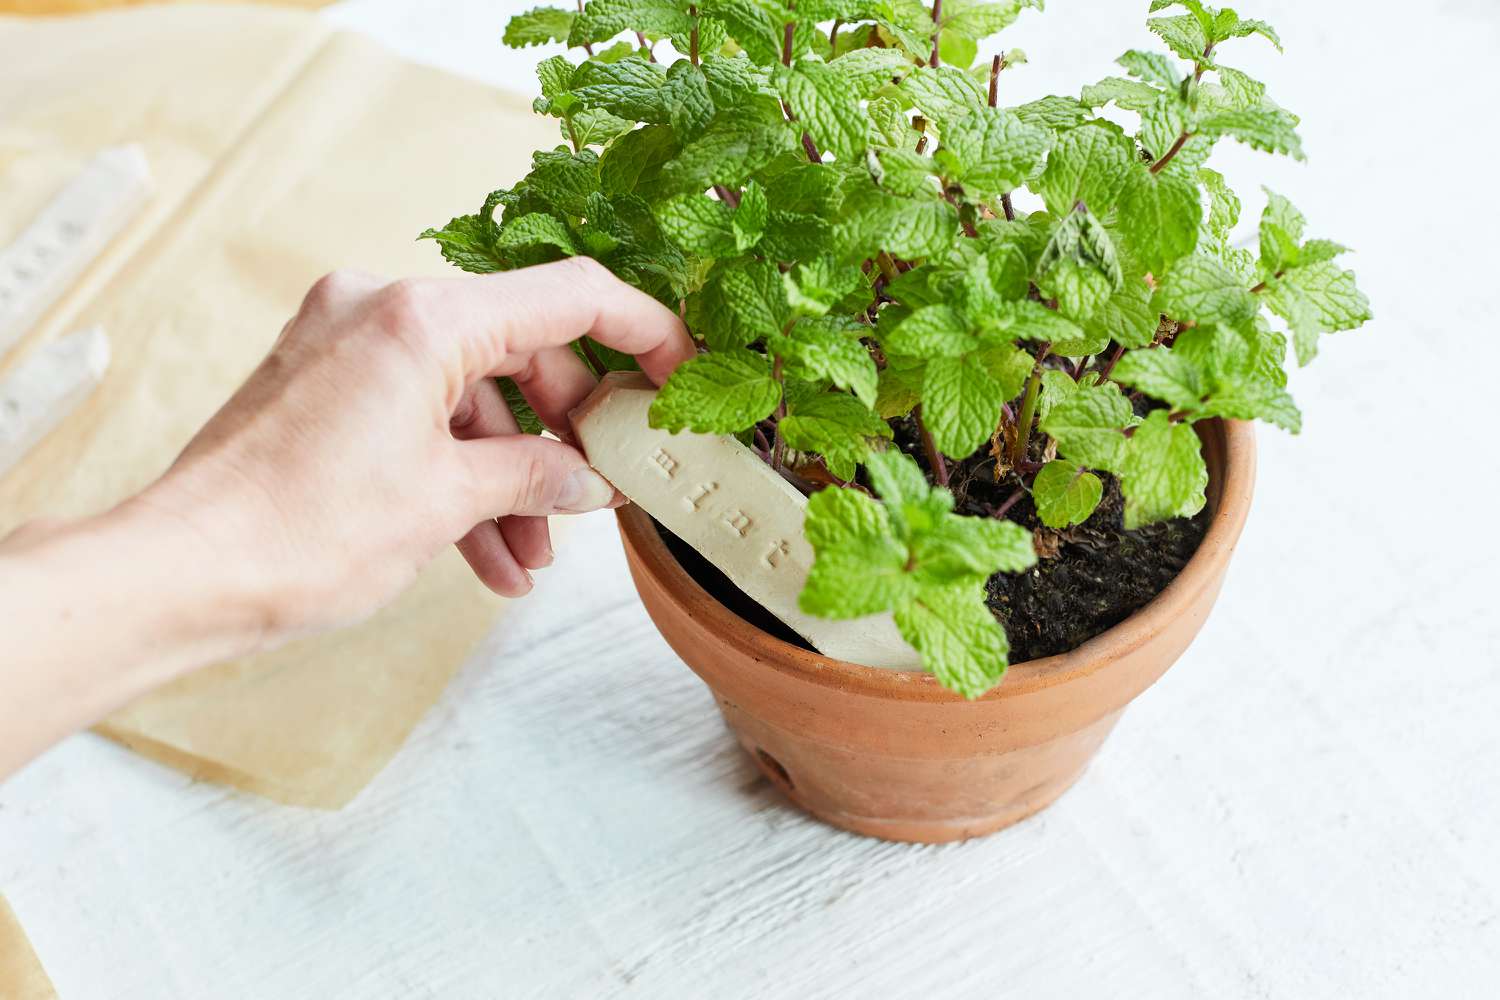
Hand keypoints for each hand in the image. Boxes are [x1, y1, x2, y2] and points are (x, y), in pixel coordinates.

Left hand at [136, 257, 693, 642]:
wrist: (182, 574)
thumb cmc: (299, 532)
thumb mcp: (447, 501)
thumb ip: (536, 475)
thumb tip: (591, 479)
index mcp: (422, 315)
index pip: (569, 298)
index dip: (641, 334)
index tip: (680, 374)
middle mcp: (381, 307)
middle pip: (518, 350)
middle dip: (563, 433)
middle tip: (600, 488)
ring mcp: (347, 343)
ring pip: (468, 396)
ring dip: (508, 475)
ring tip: (533, 555)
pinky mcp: (324, 383)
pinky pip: (418, 415)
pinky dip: (455, 475)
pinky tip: (487, 555)